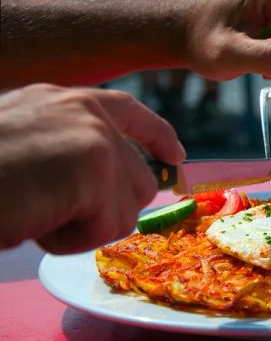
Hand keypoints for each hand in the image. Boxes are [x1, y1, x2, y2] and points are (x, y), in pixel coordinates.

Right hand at [0, 84, 185, 253]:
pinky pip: (108, 226)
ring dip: (83, 225)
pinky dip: (71, 240)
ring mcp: (94, 136)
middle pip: (140, 178)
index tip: (176, 156)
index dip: (157, 135)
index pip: (130, 111)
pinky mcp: (94, 168)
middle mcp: (86, 111)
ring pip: (128, 207)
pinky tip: (34, 221)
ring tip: (34, 211)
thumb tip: (110, 179)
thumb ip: (68, 150)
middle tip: (49, 210)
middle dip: (104, 209)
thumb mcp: (25, 145)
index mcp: (65, 100)